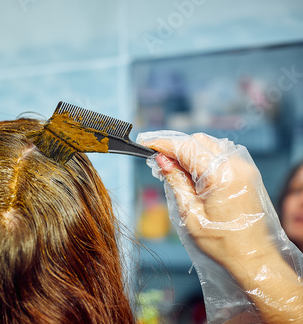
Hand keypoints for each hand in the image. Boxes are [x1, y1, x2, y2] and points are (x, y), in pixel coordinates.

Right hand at [138, 132, 271, 269]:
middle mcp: (235, 165)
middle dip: (175, 146)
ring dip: (188, 150)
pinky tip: (190, 171)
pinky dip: (202, 157)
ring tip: (171, 166)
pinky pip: (219, 154)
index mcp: (221, 175)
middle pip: (198, 141)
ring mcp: (243, 167)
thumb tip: (161, 160)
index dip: (163, 143)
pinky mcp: (245, 173)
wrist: (253, 256)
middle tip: (156, 159)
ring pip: (209, 144)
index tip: (145, 143)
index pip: (186, 147)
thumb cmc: (222, 242)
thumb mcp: (190, 213)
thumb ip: (175, 181)